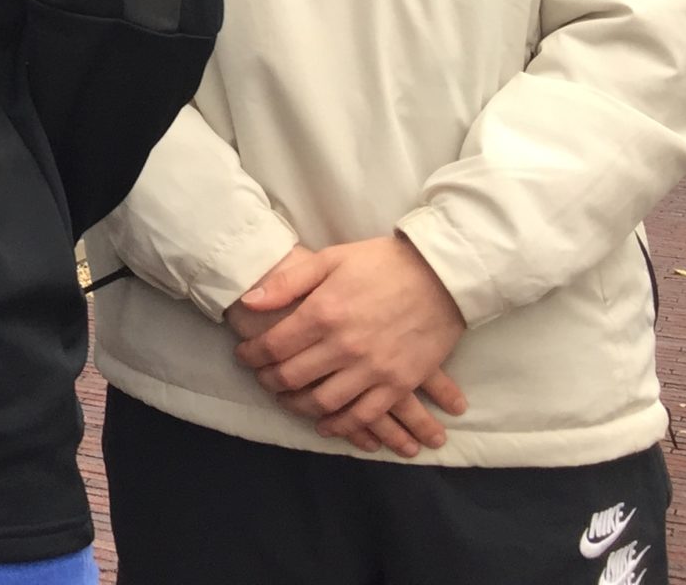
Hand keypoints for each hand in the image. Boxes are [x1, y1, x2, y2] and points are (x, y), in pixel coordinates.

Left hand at [233, 236, 468, 451]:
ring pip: (324, 402)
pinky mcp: (399, 383)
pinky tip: (326, 424)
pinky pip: (365, 415)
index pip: (274, 346)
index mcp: (324, 313)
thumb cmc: (381, 263)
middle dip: (270, 381)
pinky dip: (342, 426)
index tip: (244, 356)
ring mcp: (374, 369)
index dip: (253, 355)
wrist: (441, 275)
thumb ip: (287, 282)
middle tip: (262, 379)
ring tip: (287, 400)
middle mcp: (345, 346)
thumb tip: (249, 301)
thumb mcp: (329, 259)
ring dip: (299, 406)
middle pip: (294, 377)